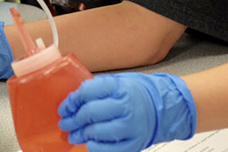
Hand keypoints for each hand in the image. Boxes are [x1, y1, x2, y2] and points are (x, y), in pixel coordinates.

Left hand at [58, 73, 196, 150]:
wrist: (164, 109)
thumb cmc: (136, 95)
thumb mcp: (119, 83)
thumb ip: (97, 90)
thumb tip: (72, 102)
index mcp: (121, 87)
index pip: (87, 91)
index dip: (71, 101)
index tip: (64, 108)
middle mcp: (127, 106)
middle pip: (90, 112)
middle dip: (73, 120)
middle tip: (66, 123)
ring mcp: (131, 127)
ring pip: (97, 132)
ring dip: (81, 134)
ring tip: (74, 134)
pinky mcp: (134, 144)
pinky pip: (108, 150)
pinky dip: (94, 148)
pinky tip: (90, 143)